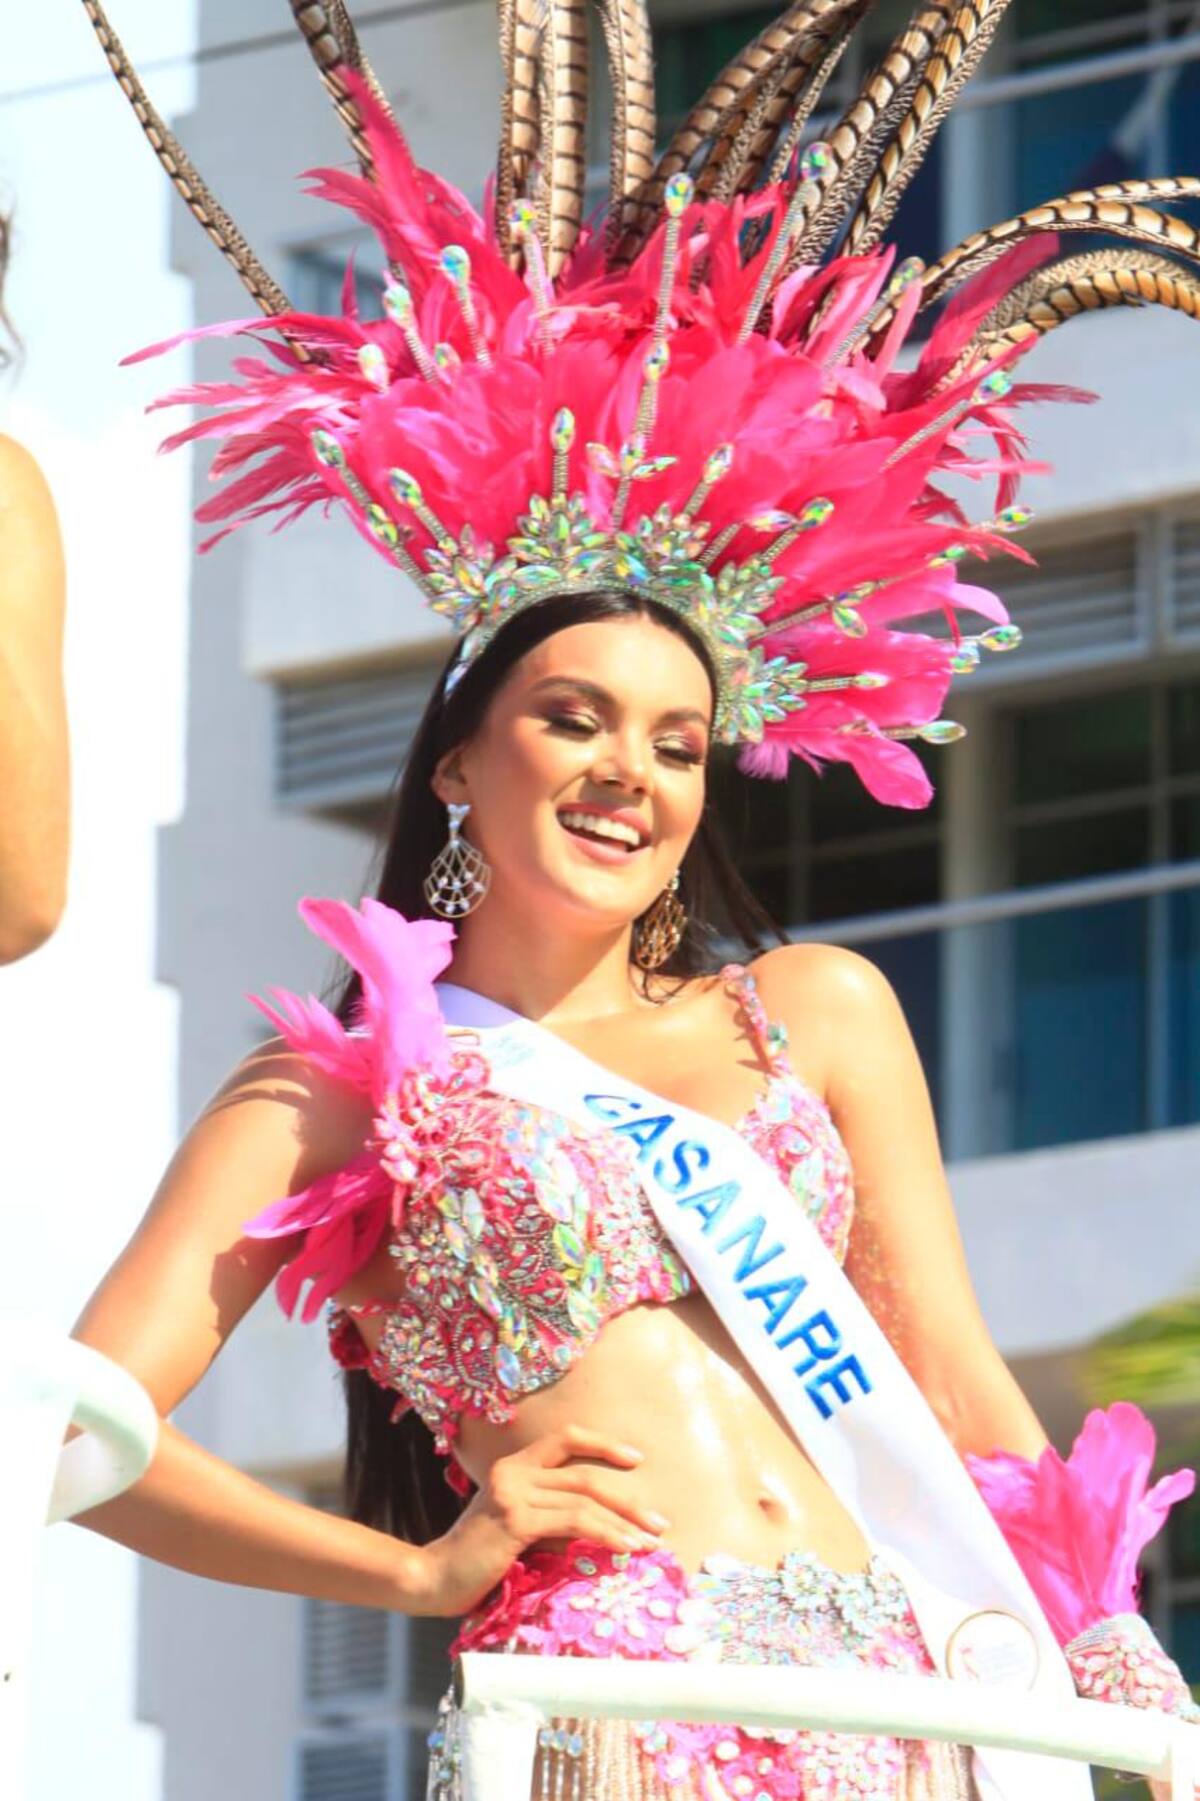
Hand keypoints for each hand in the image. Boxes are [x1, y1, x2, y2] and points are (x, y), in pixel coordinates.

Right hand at [415, 1423, 667, 1617]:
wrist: (432, 1580)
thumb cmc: (475, 1561)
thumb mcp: (514, 1527)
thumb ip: (546, 1516)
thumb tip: (600, 1526)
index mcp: (513, 1467)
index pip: (564, 1438)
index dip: (602, 1444)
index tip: (636, 1459)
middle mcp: (513, 1471)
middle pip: (583, 1475)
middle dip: (627, 1498)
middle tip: (659, 1522)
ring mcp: (512, 1492)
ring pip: (583, 1499)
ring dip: (623, 1522)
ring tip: (649, 1542)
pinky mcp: (515, 1518)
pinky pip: (572, 1520)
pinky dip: (605, 1533)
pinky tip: (624, 1548)